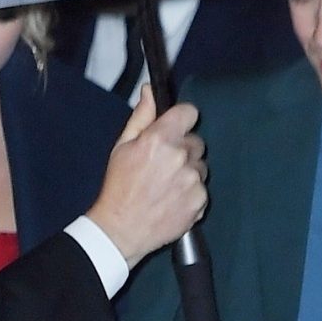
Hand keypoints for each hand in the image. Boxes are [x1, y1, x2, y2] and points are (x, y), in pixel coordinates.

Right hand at [88, 85, 207, 269]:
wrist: (121, 229)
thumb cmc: (119, 187)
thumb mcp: (122, 147)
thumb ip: (141, 117)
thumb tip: (149, 91)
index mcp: (159, 139)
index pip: (189, 113)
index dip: (182, 120)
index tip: (175, 128)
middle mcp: (180, 156)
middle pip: (195, 142)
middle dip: (183, 150)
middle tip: (163, 166)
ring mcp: (193, 180)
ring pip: (200, 166)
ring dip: (188, 172)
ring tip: (166, 186)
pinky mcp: (200, 201)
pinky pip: (202, 189)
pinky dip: (191, 194)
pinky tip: (172, 200)